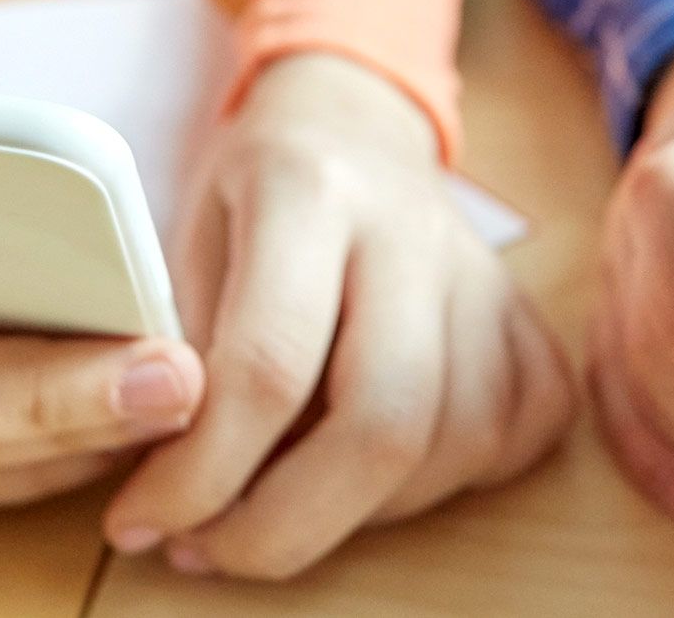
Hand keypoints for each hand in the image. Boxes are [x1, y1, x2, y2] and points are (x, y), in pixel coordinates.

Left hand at [102, 52, 573, 578]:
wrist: (350, 125)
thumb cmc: (251, 196)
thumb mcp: (182, 239)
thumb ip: (178, 352)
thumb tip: (165, 483)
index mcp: (309, 190)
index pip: (271, 366)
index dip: (203, 472)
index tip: (145, 519)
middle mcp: (413, 228)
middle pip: (384, 423)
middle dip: (286, 526)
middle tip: (210, 549)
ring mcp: (484, 274)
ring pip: (455, 445)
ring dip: (356, 514)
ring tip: (277, 507)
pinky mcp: (528, 318)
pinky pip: (513, 437)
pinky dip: (442, 481)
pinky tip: (370, 470)